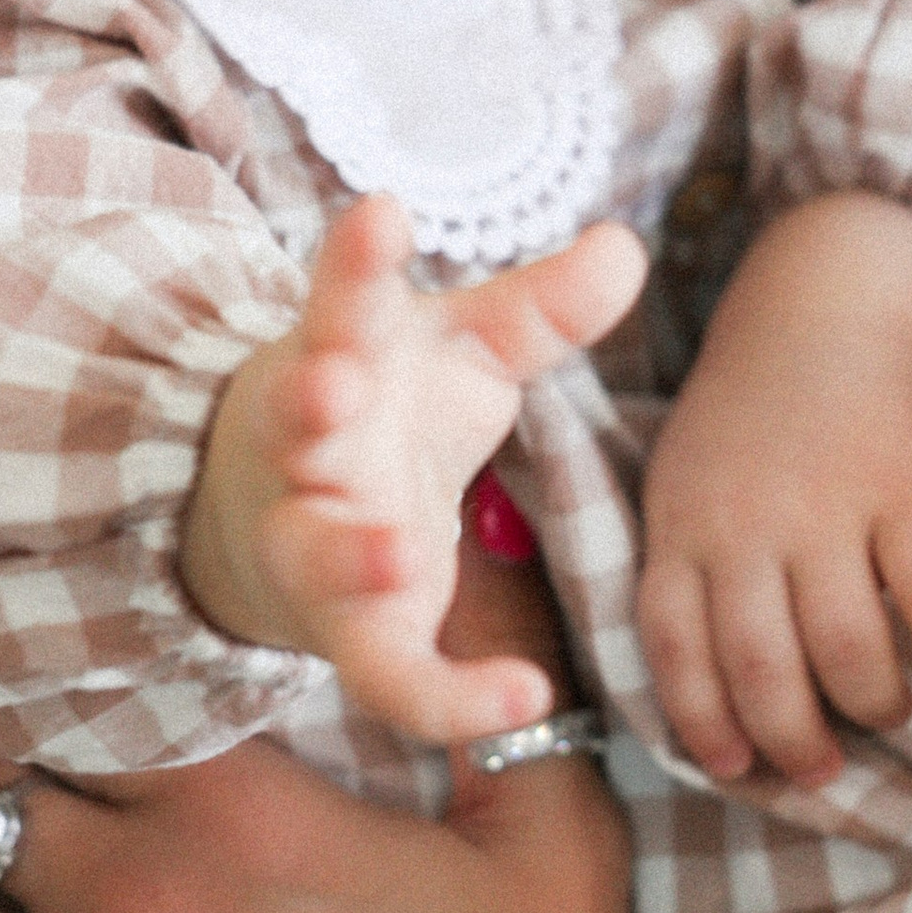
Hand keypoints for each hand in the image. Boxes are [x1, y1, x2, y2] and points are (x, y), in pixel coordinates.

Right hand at [181, 190, 645, 746]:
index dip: (354, 263)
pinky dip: (450, 697)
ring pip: (317, 554)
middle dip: (307, 402)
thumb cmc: (389, 409)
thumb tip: (627, 246)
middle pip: (296, 423)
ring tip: (400, 549)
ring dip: (351, 553)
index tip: (381, 214)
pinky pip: (389, 675)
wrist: (284, 517)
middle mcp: (312, 450)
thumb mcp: (463, 351)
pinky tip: (528, 698)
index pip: (340, 302)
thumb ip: (539, 310)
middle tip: (330, 381)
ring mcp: (317, 544)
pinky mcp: (350, 632)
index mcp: (339, 359)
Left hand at [639, 193, 911, 784]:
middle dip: (794, 739)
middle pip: (763, 664)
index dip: (703, 723)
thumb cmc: (749, 435)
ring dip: (873, 701)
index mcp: (682, 528)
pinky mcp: (906, 486)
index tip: (735, 766)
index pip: (675, 648)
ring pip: (848, 644)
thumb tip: (721, 717)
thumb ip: (691, 582)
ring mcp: (828, 503)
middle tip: (820, 769)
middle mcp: (747, 521)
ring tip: (887, 713)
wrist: (826, 319)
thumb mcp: (685, 491)